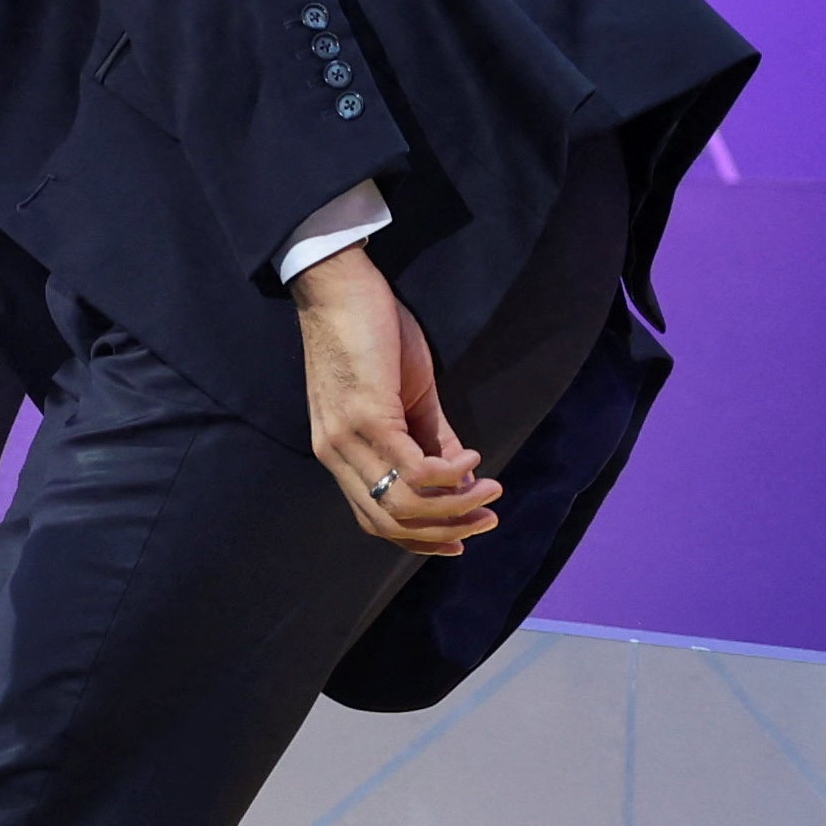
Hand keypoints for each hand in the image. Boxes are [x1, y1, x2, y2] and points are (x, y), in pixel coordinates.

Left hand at [297, 241, 497, 555]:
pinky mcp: (365, 415)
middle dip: (446, 529)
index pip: (374, 519)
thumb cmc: (369, 332)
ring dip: (455, 504)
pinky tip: (471, 456)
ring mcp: (347, 438)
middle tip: (488, 516)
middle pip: (390, 522)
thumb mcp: (404, 393)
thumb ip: (430, 436)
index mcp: (339, 454)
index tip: (461, 540)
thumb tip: (462, 476)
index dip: (419, 540)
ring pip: (403, 504)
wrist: (338, 285)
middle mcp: (336, 454)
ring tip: (489, 488)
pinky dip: (449, 473)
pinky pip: (413, 467)